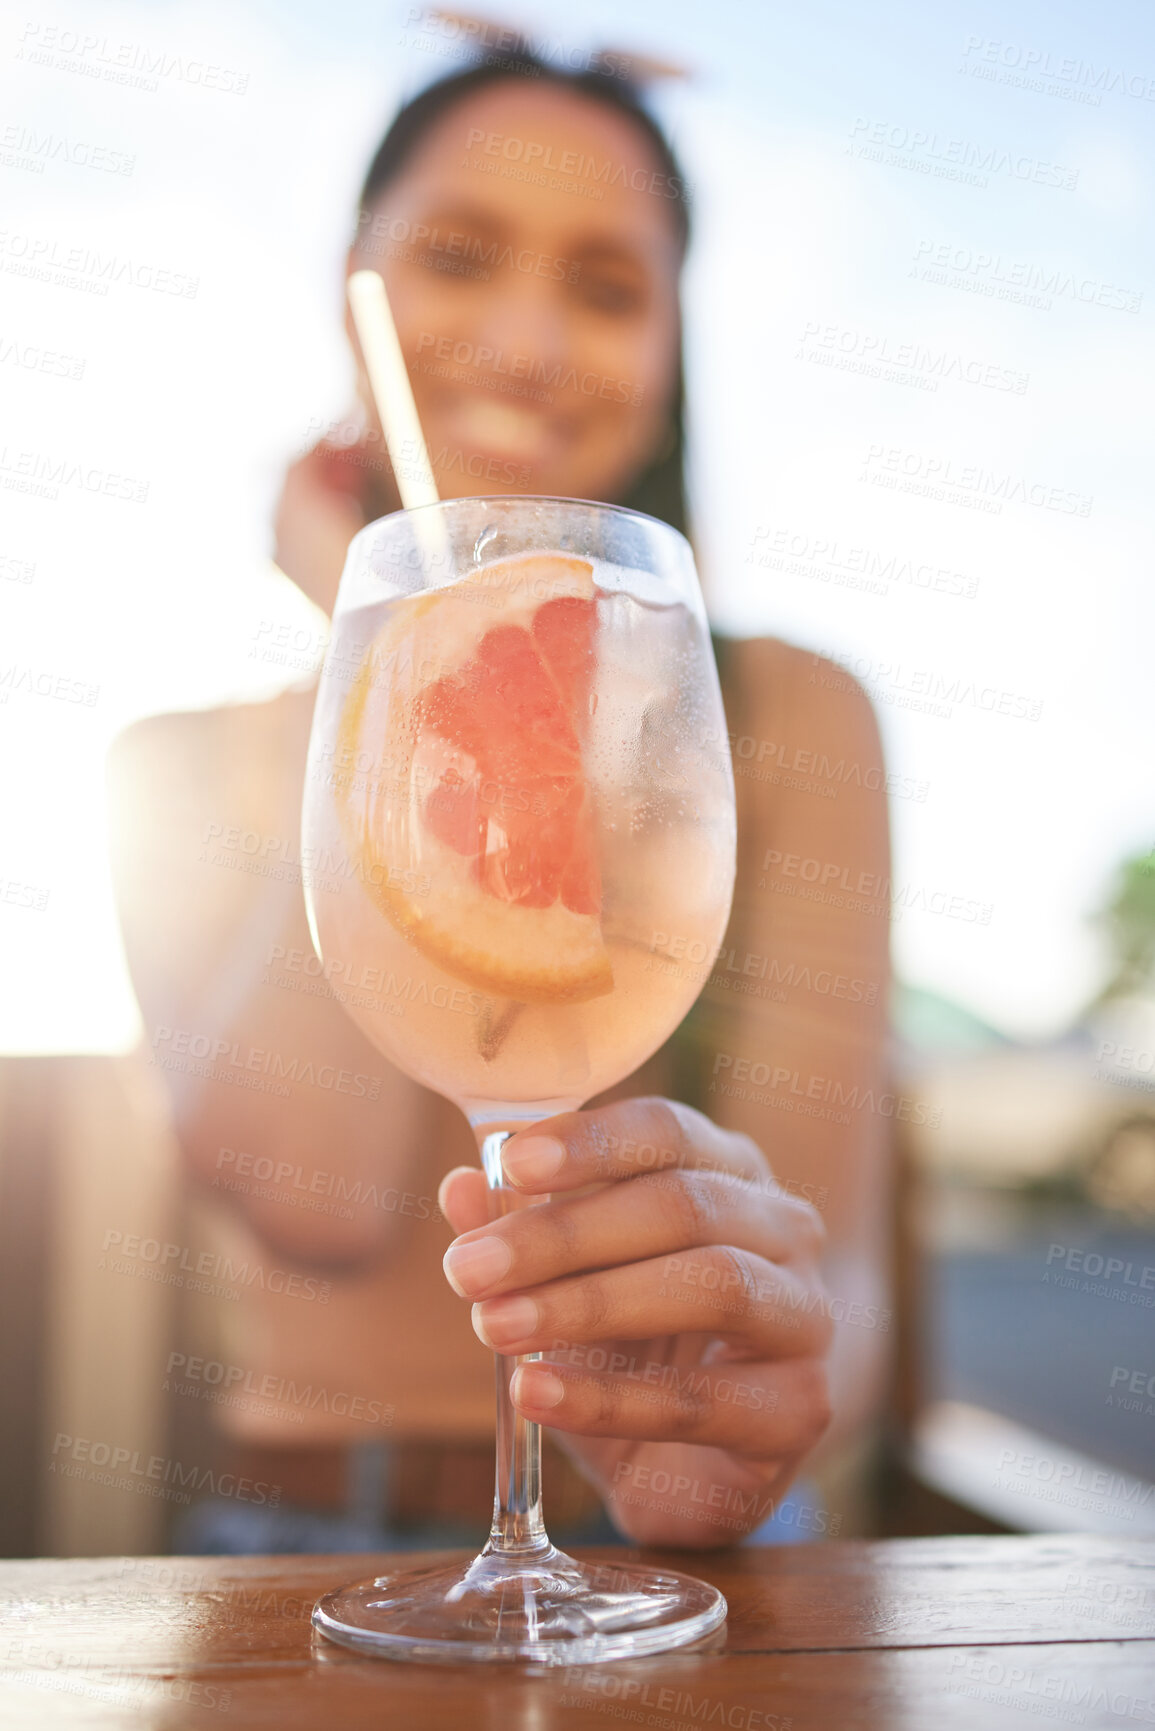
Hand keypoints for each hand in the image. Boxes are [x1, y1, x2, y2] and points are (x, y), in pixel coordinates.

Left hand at [438, 1097, 832, 1547]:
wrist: (707, 1459)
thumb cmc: (635, 1343)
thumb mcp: (568, 1282)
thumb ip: (524, 1232)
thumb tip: (462, 1188)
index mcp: (730, 1171)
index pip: (669, 1131)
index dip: (591, 1141)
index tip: (510, 1163)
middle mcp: (784, 1228)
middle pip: (684, 1206)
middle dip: (565, 1235)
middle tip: (470, 1267)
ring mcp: (806, 1316)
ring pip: (714, 1285)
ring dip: (590, 1304)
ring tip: (495, 1327)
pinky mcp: (801, 1408)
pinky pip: (703, 1398)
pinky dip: (608, 1398)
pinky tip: (535, 1394)